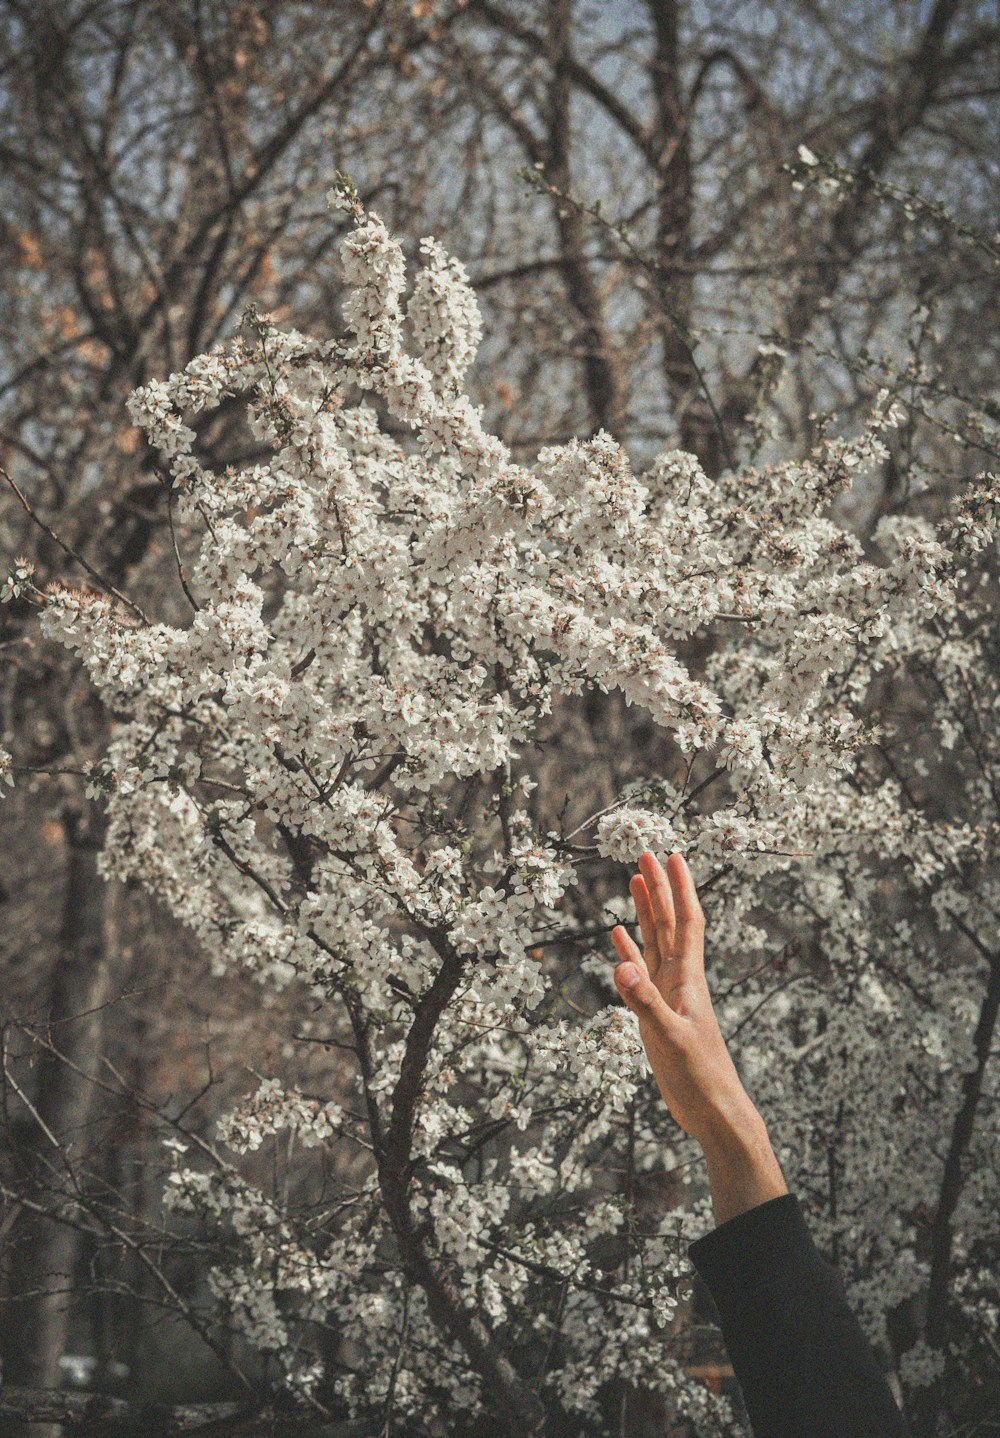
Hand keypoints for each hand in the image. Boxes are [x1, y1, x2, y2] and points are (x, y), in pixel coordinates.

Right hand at [611, 850, 757, 1146]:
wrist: (713, 1110)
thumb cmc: (698, 1076)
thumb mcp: (669, 1037)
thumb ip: (645, 1001)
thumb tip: (620, 964)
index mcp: (688, 978)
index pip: (686, 921)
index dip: (680, 888)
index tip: (671, 854)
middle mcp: (680, 979)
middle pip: (669, 922)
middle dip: (659, 887)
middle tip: (644, 854)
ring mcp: (669, 994)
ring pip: (656, 941)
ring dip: (646, 911)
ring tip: (633, 881)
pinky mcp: (658, 1012)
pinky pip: (642, 972)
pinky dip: (630, 952)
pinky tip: (619, 939)